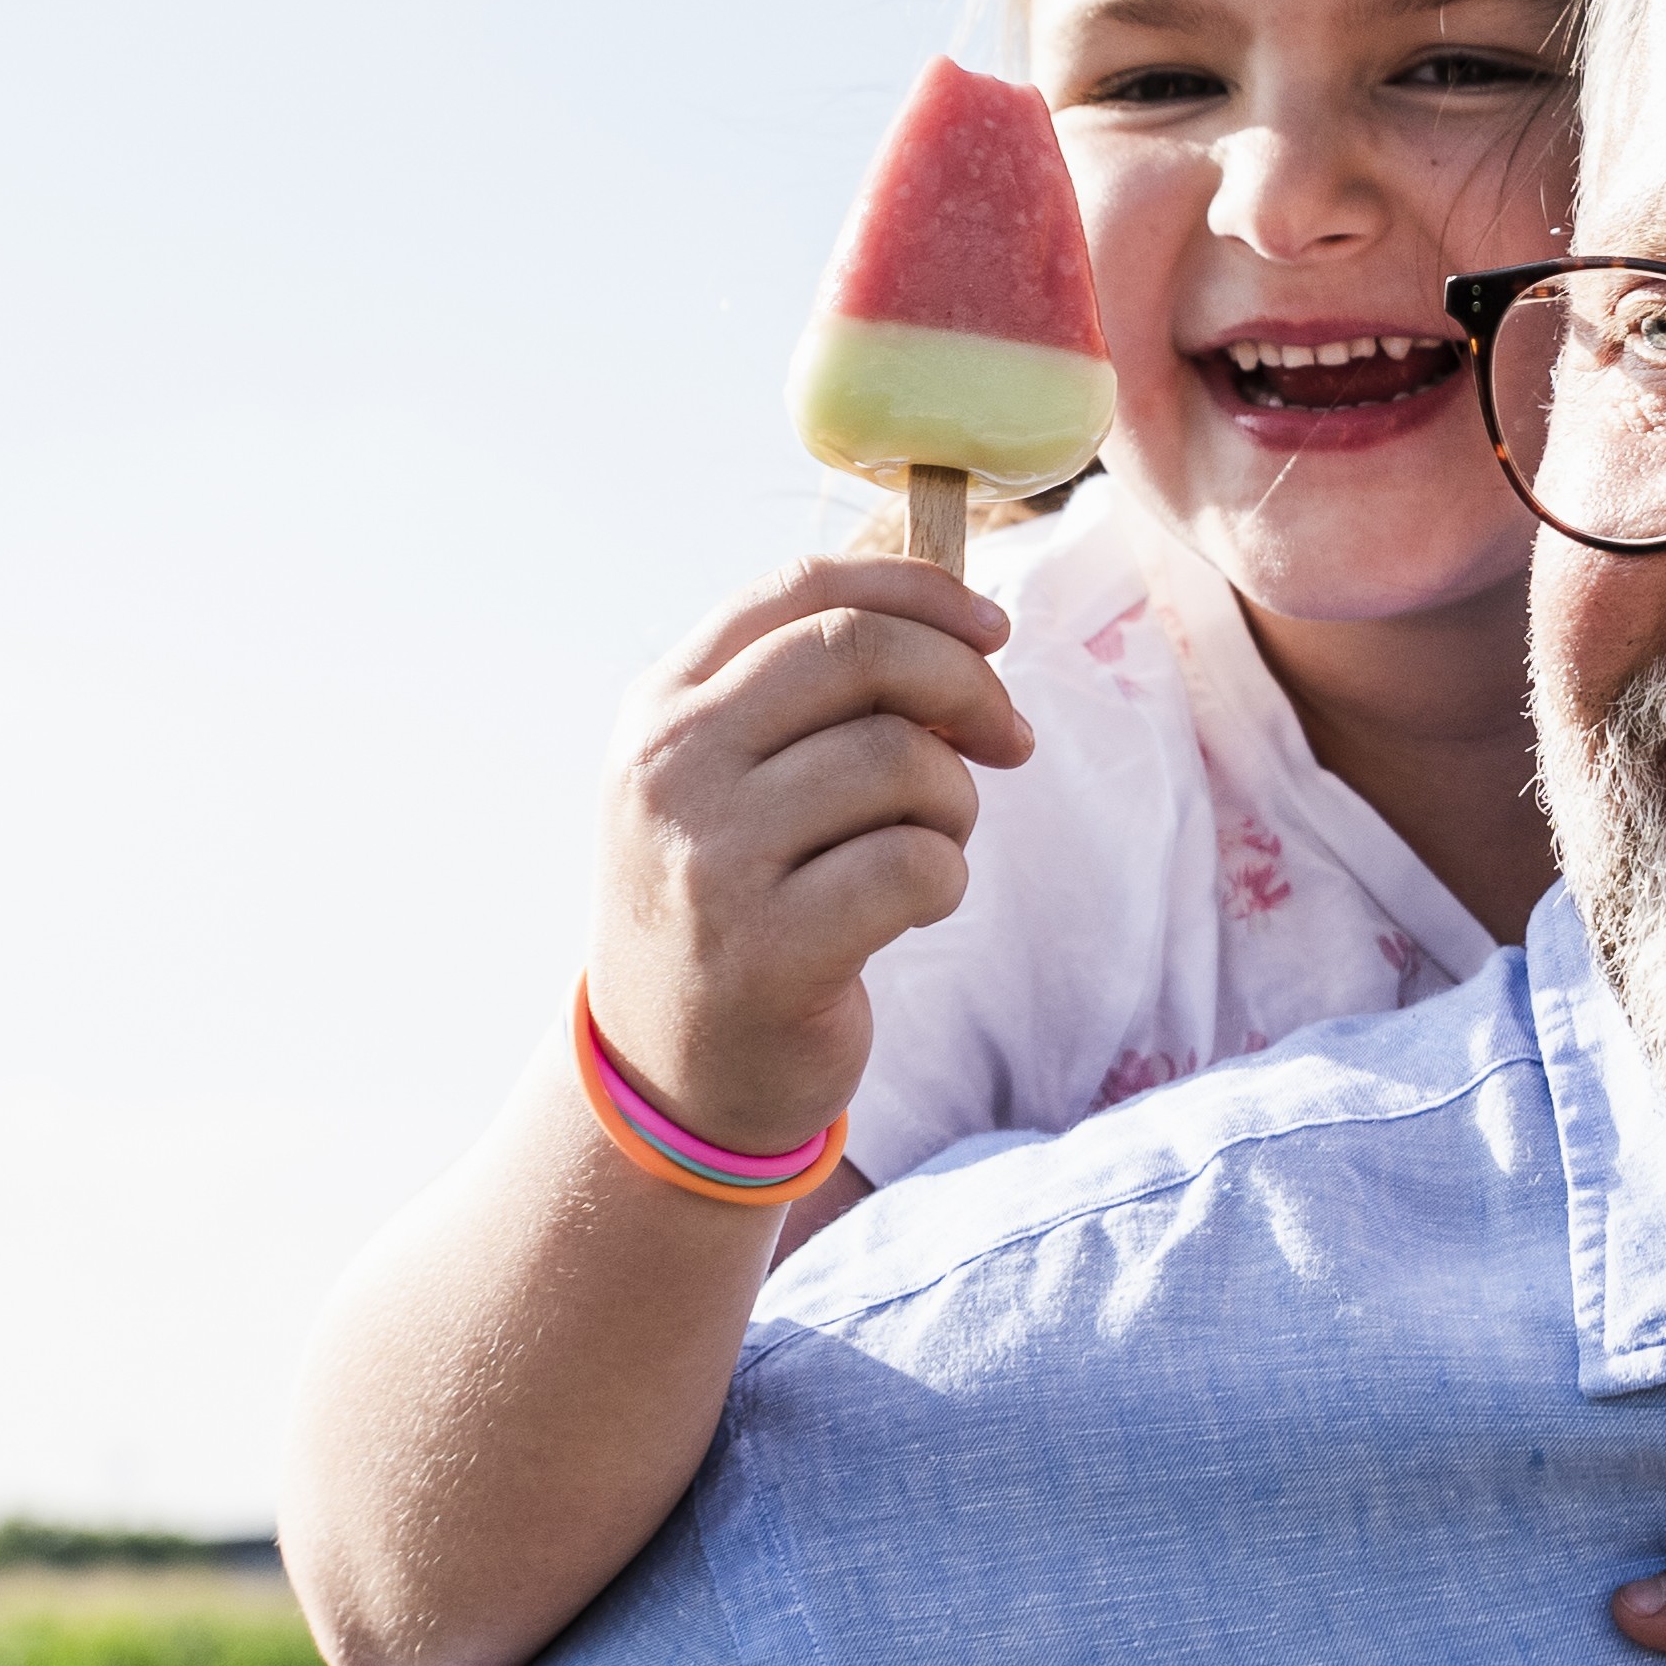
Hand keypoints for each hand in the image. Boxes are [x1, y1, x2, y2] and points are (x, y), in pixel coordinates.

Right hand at [587, 556, 1028, 1157]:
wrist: (670, 1074)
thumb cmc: (734, 904)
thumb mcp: (730, 779)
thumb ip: (813, 697)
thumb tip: (967, 635)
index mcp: (659, 706)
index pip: (800, 591)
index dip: (919, 593)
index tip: (994, 629)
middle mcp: (669, 767)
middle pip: (859, 652)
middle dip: (965, 685)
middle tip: (1006, 739)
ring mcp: (711, 859)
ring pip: (900, 759)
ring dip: (956, 800)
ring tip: (933, 844)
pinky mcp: (766, 950)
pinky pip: (916, 865)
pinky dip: (947, 879)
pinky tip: (915, 906)